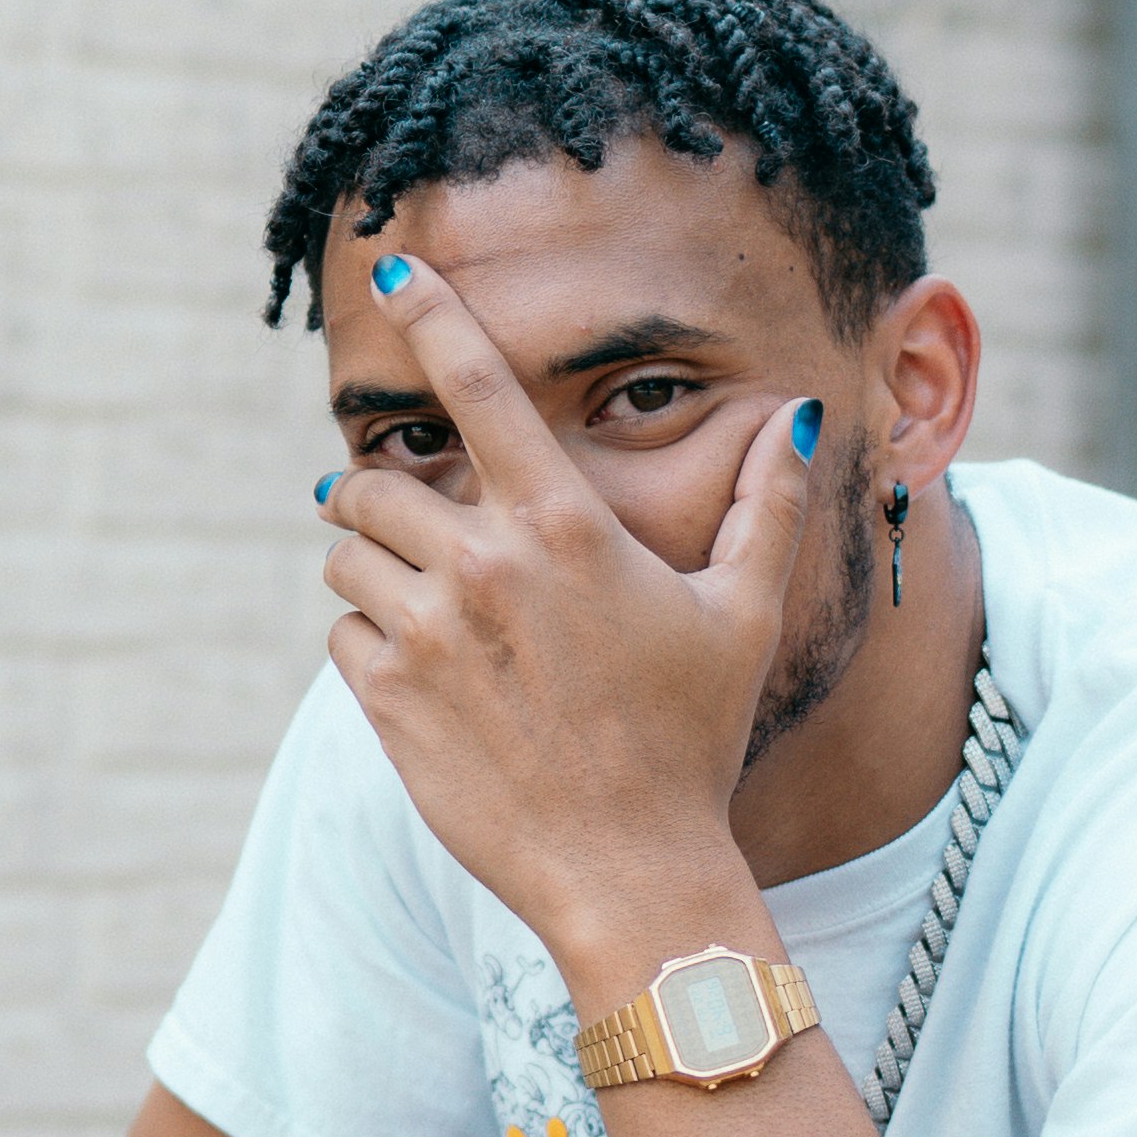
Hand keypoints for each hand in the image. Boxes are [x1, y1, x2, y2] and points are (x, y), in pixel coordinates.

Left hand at [319, 255, 817, 976]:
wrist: (628, 869)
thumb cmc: (691, 741)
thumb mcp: (742, 615)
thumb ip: (764, 507)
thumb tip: (795, 417)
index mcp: (564, 526)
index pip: (478, 384)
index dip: (432, 314)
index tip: (394, 268)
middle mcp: (483, 565)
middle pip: (377, 483)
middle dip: (381, 498)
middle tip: (412, 531)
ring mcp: (426, 634)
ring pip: (345, 559)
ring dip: (370, 571)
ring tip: (425, 612)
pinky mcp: (386, 699)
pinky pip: (341, 637)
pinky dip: (368, 646)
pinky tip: (426, 682)